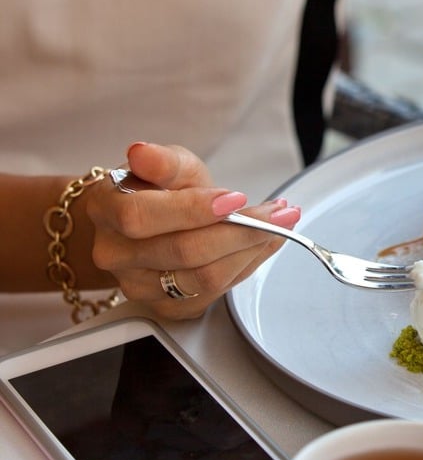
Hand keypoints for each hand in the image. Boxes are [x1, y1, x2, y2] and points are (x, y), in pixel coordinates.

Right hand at [86, 142, 300, 318]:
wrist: (145, 224)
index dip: (193, 209)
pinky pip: (215, 293)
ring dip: (251, 250)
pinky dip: (247, 266)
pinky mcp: (167, 306)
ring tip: (278, 225)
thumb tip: (144, 152)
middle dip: (241, 230)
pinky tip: (263, 244)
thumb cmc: (157, 191)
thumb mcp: (168, 165)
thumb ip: (162, 161)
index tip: (236, 198)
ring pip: (204, 278)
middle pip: (184, 252)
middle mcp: (116, 254)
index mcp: (106, 208)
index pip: (142, 216)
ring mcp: (139, 285)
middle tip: (278, 213)